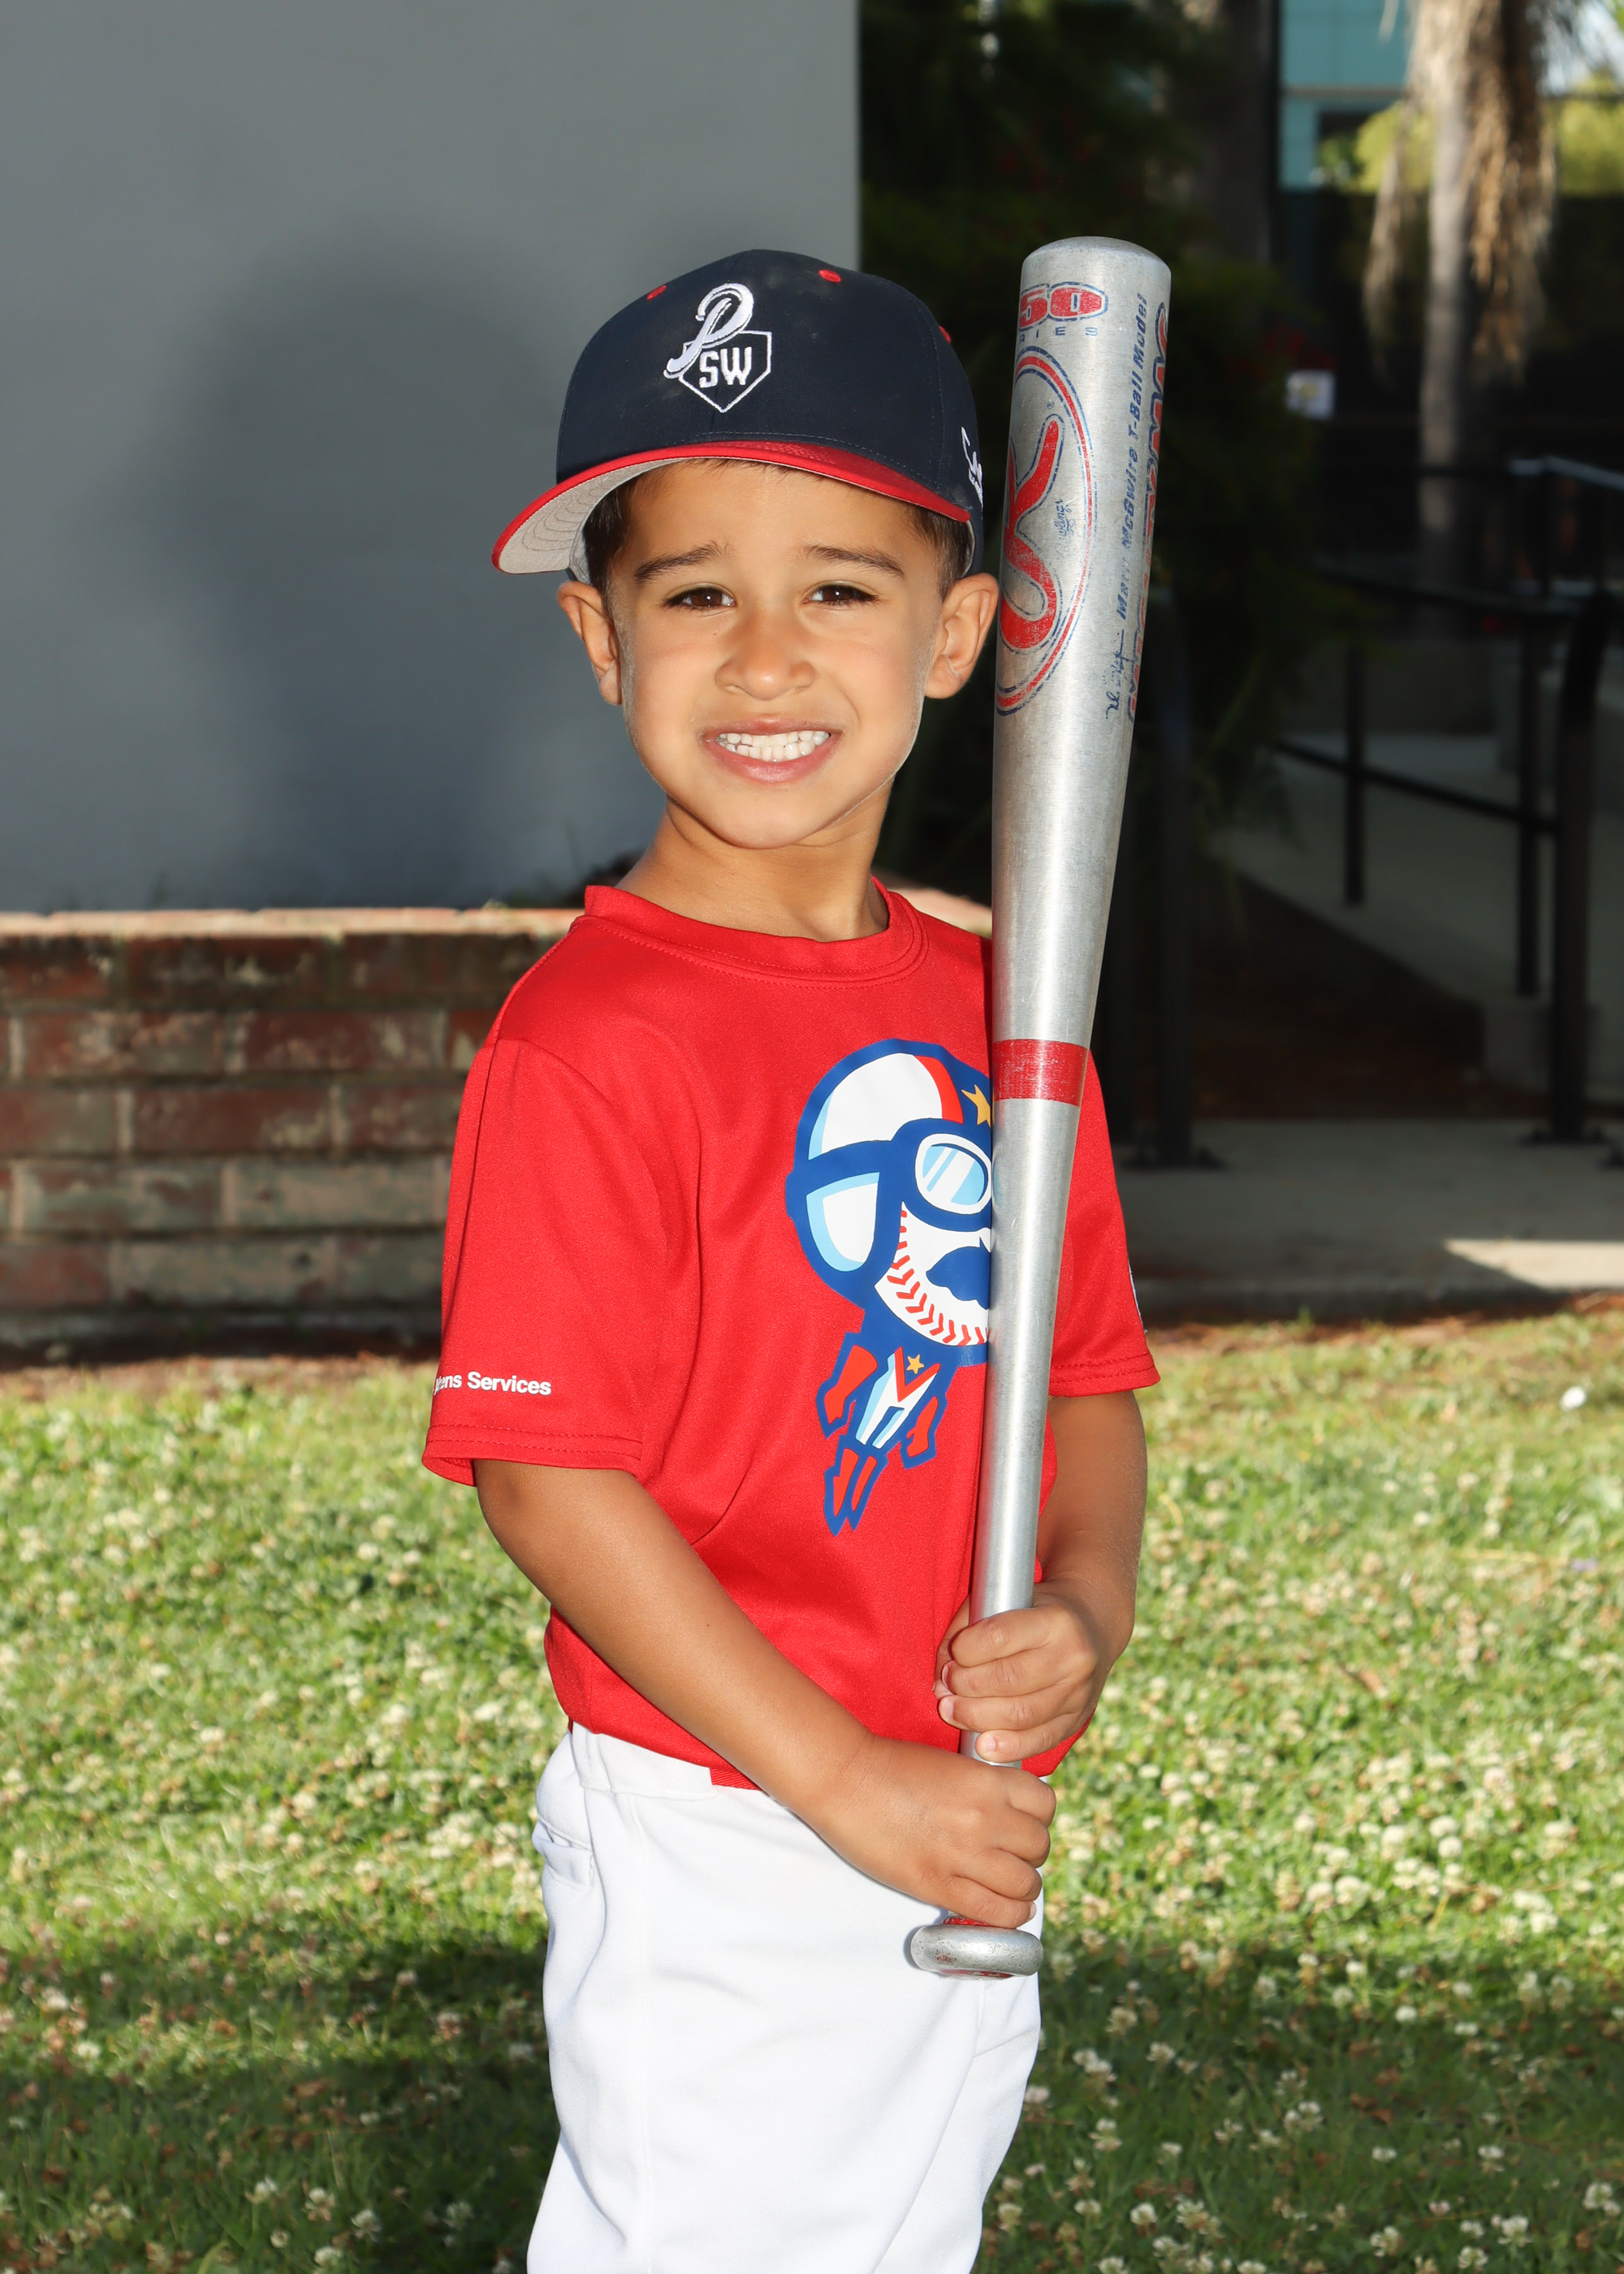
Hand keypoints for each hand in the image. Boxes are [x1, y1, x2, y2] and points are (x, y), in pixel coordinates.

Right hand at [802, 1730, 1053, 1928]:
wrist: (846, 1781)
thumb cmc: (892, 1767)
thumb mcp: (952, 1766)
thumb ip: (985, 1789)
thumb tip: (1010, 1816)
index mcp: (988, 1780)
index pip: (1046, 1805)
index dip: (1038, 1817)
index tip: (1024, 1823)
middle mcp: (985, 1817)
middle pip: (1039, 1847)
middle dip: (1030, 1854)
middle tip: (1012, 1856)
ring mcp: (965, 1854)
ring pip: (1027, 1885)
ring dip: (1023, 1888)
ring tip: (1008, 1885)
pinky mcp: (941, 1886)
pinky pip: (997, 1913)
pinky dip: (1009, 1916)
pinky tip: (1004, 1910)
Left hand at [933, 1582, 1113, 1762]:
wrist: (1094, 1623)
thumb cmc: (1035, 1611)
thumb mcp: (1005, 1601)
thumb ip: (967, 1631)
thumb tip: (940, 1681)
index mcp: (1055, 1620)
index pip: (1000, 1636)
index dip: (966, 1650)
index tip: (954, 1657)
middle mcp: (1073, 1657)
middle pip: (1008, 1680)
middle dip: (965, 1687)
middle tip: (946, 1688)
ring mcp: (1079, 1692)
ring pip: (1020, 1715)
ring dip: (976, 1717)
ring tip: (951, 1711)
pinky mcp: (1078, 1718)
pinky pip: (1040, 1740)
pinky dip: (1007, 1747)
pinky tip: (981, 1745)